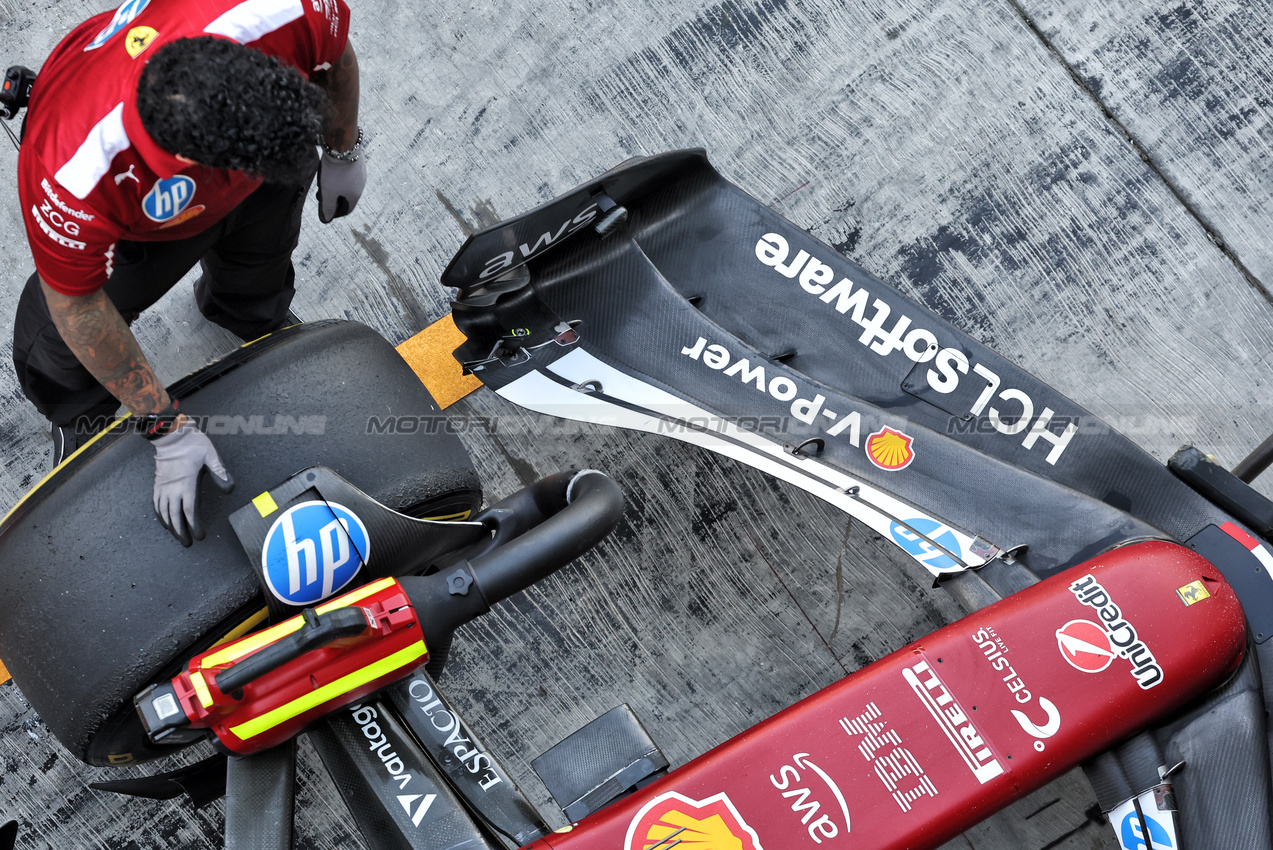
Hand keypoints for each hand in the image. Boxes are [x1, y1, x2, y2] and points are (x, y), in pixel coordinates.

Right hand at [152, 422, 234, 546]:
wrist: (170, 434)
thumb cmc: (192, 444)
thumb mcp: (211, 455)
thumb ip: (220, 472)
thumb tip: (229, 489)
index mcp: (186, 483)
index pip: (189, 510)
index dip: (194, 525)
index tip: (199, 535)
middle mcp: (172, 488)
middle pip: (175, 516)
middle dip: (181, 531)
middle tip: (187, 543)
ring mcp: (163, 487)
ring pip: (163, 512)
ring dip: (170, 526)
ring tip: (176, 536)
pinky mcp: (157, 483)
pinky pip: (155, 503)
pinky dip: (159, 515)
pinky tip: (163, 521)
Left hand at [316, 150, 365, 222]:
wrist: (343, 145)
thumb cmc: (335, 171)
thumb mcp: (328, 191)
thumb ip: (327, 207)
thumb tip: (326, 220)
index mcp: (355, 195)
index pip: (347, 210)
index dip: (337, 212)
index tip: (327, 210)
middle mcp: (361, 185)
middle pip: (347, 196)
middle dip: (335, 198)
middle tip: (322, 194)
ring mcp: (361, 172)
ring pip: (348, 183)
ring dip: (338, 185)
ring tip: (325, 180)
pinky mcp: (358, 161)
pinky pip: (349, 172)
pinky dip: (340, 175)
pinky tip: (332, 169)